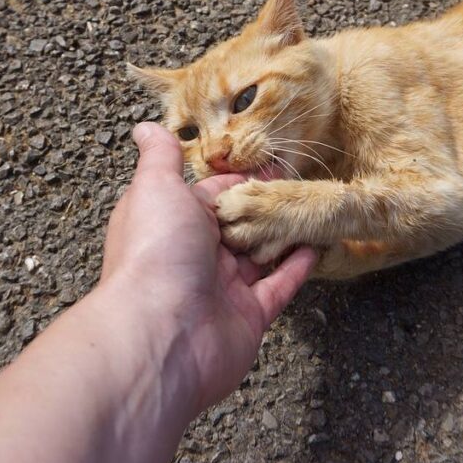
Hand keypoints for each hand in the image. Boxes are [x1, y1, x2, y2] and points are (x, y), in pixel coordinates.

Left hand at [100, 122, 316, 411]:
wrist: (160, 335)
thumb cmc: (154, 253)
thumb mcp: (156, 189)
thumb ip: (161, 158)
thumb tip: (145, 127)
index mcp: (173, 222)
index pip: (214, 194)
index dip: (242, 178)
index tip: (274, 160)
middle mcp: (196, 255)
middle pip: (241, 223)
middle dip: (268, 204)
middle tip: (304, 181)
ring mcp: (223, 288)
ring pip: (262, 253)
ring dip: (285, 232)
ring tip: (313, 207)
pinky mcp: (249, 317)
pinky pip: (279, 286)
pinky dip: (297, 266)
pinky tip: (316, 244)